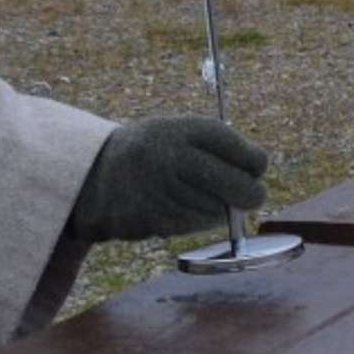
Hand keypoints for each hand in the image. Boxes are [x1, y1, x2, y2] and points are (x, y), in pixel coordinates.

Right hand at [69, 116, 268, 243]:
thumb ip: (218, 146)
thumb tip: (257, 172)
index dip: (252, 158)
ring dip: (222, 208)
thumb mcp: (179, 132)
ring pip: (215, 209)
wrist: (95, 176)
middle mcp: (169, 157)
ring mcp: (160, 191)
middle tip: (256, 195)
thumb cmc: (154, 150)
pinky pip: (193, 224)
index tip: (259, 165)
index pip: (228, 142)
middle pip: (230, 182)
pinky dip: (200, 220)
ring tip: (208, 196)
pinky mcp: (152, 220)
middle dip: (250, 192)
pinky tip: (188, 207)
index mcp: (178, 129)